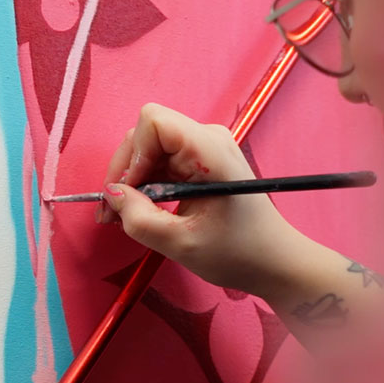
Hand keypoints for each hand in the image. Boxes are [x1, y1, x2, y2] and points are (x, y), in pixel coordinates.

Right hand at [100, 103, 314, 298]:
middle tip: (113, 212)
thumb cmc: (238, 252)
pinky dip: (144, 183)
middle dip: (125, 170)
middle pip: (145, 133)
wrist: (273, 260)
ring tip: (124, 215)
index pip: (153, 122)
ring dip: (131, 180)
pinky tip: (141, 210)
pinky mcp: (200, 160)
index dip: (133, 155)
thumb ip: (139, 219)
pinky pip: (159, 160)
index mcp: (210, 150)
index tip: (129, 192)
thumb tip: (111, 196)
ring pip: (148, 148)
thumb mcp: (181, 244)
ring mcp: (204, 147)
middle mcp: (207, 139)